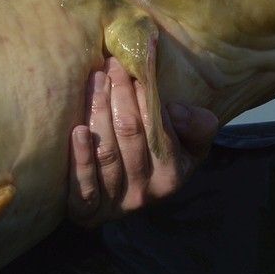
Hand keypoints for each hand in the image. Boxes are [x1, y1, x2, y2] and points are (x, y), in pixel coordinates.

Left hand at [66, 58, 217, 226]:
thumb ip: (198, 126)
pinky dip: (81, 158)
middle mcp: (144, 193)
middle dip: (120, 94)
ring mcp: (114, 204)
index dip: (147, 93)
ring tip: (95, 80)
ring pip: (106, 154)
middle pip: (130, 135)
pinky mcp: (86, 212)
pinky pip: (83, 187)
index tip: (137, 61)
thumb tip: (176, 110)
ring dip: (99, 112)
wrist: (124, 197)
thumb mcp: (190, 145)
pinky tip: (77, 130)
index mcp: (171, 176)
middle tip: (111, 64)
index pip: (159, 128)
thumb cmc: (157, 159)